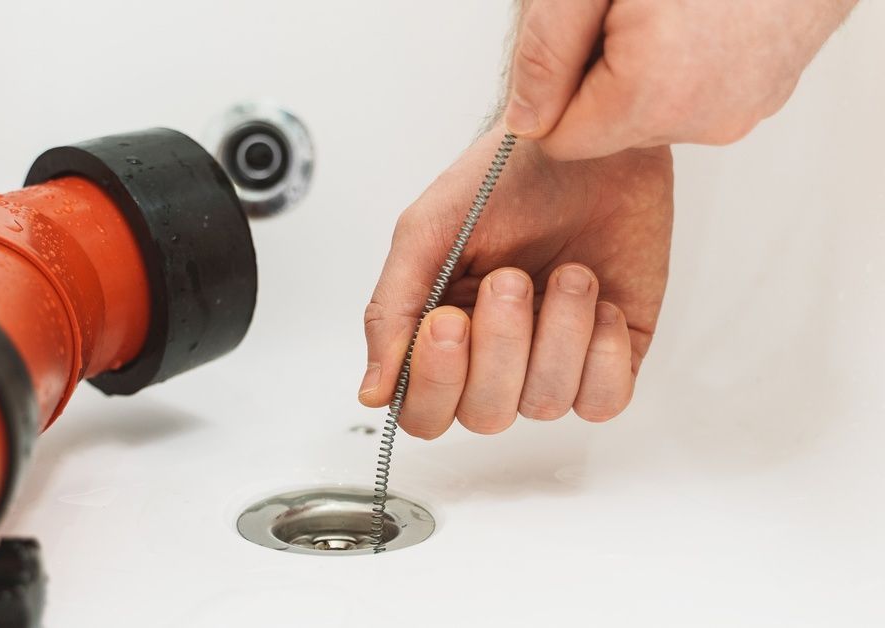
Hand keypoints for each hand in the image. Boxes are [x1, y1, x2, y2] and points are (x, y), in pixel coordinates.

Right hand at [359, 127, 672, 437]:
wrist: (585, 138)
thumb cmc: (503, 177)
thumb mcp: (425, 233)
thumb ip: (390, 312)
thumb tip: (372, 393)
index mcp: (441, 335)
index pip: (424, 411)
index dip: (435, 382)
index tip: (447, 320)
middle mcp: (495, 358)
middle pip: (484, 416)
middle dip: (500, 347)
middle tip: (511, 279)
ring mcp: (554, 360)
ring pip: (545, 404)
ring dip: (558, 333)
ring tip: (568, 273)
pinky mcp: (611, 353)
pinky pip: (604, 401)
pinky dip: (600, 352)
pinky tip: (599, 300)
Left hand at [504, 0, 858, 159]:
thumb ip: (547, 54)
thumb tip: (525, 119)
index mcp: (653, 95)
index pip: (560, 141)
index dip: (555, 88)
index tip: (580, 36)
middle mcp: (703, 119)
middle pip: (607, 130)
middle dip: (599, 77)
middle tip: (625, 13)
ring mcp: (739, 111)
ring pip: (651, 115)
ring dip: (641, 70)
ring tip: (668, 10)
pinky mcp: (763, 98)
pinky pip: (695, 99)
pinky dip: (684, 65)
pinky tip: (700, 17)